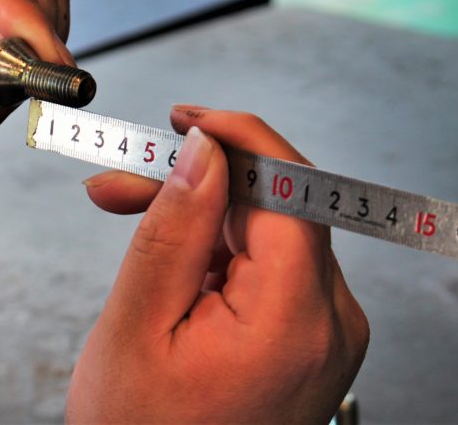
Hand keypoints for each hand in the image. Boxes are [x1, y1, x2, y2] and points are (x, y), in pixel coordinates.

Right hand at [68, 106, 368, 423]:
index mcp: (296, 321)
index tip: (188, 120)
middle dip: (202, 182)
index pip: (293, 190)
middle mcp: (331, 323)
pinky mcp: (311, 337)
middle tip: (126, 178)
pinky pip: (271, 268)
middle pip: (277, 208)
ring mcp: (327, 332)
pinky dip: (221, 254)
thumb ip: (175, 229)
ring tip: (130, 215)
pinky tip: (172, 260)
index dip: (241, 139)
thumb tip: (205, 152)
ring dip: (203, 218)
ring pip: (269, 233)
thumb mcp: (138, 328)